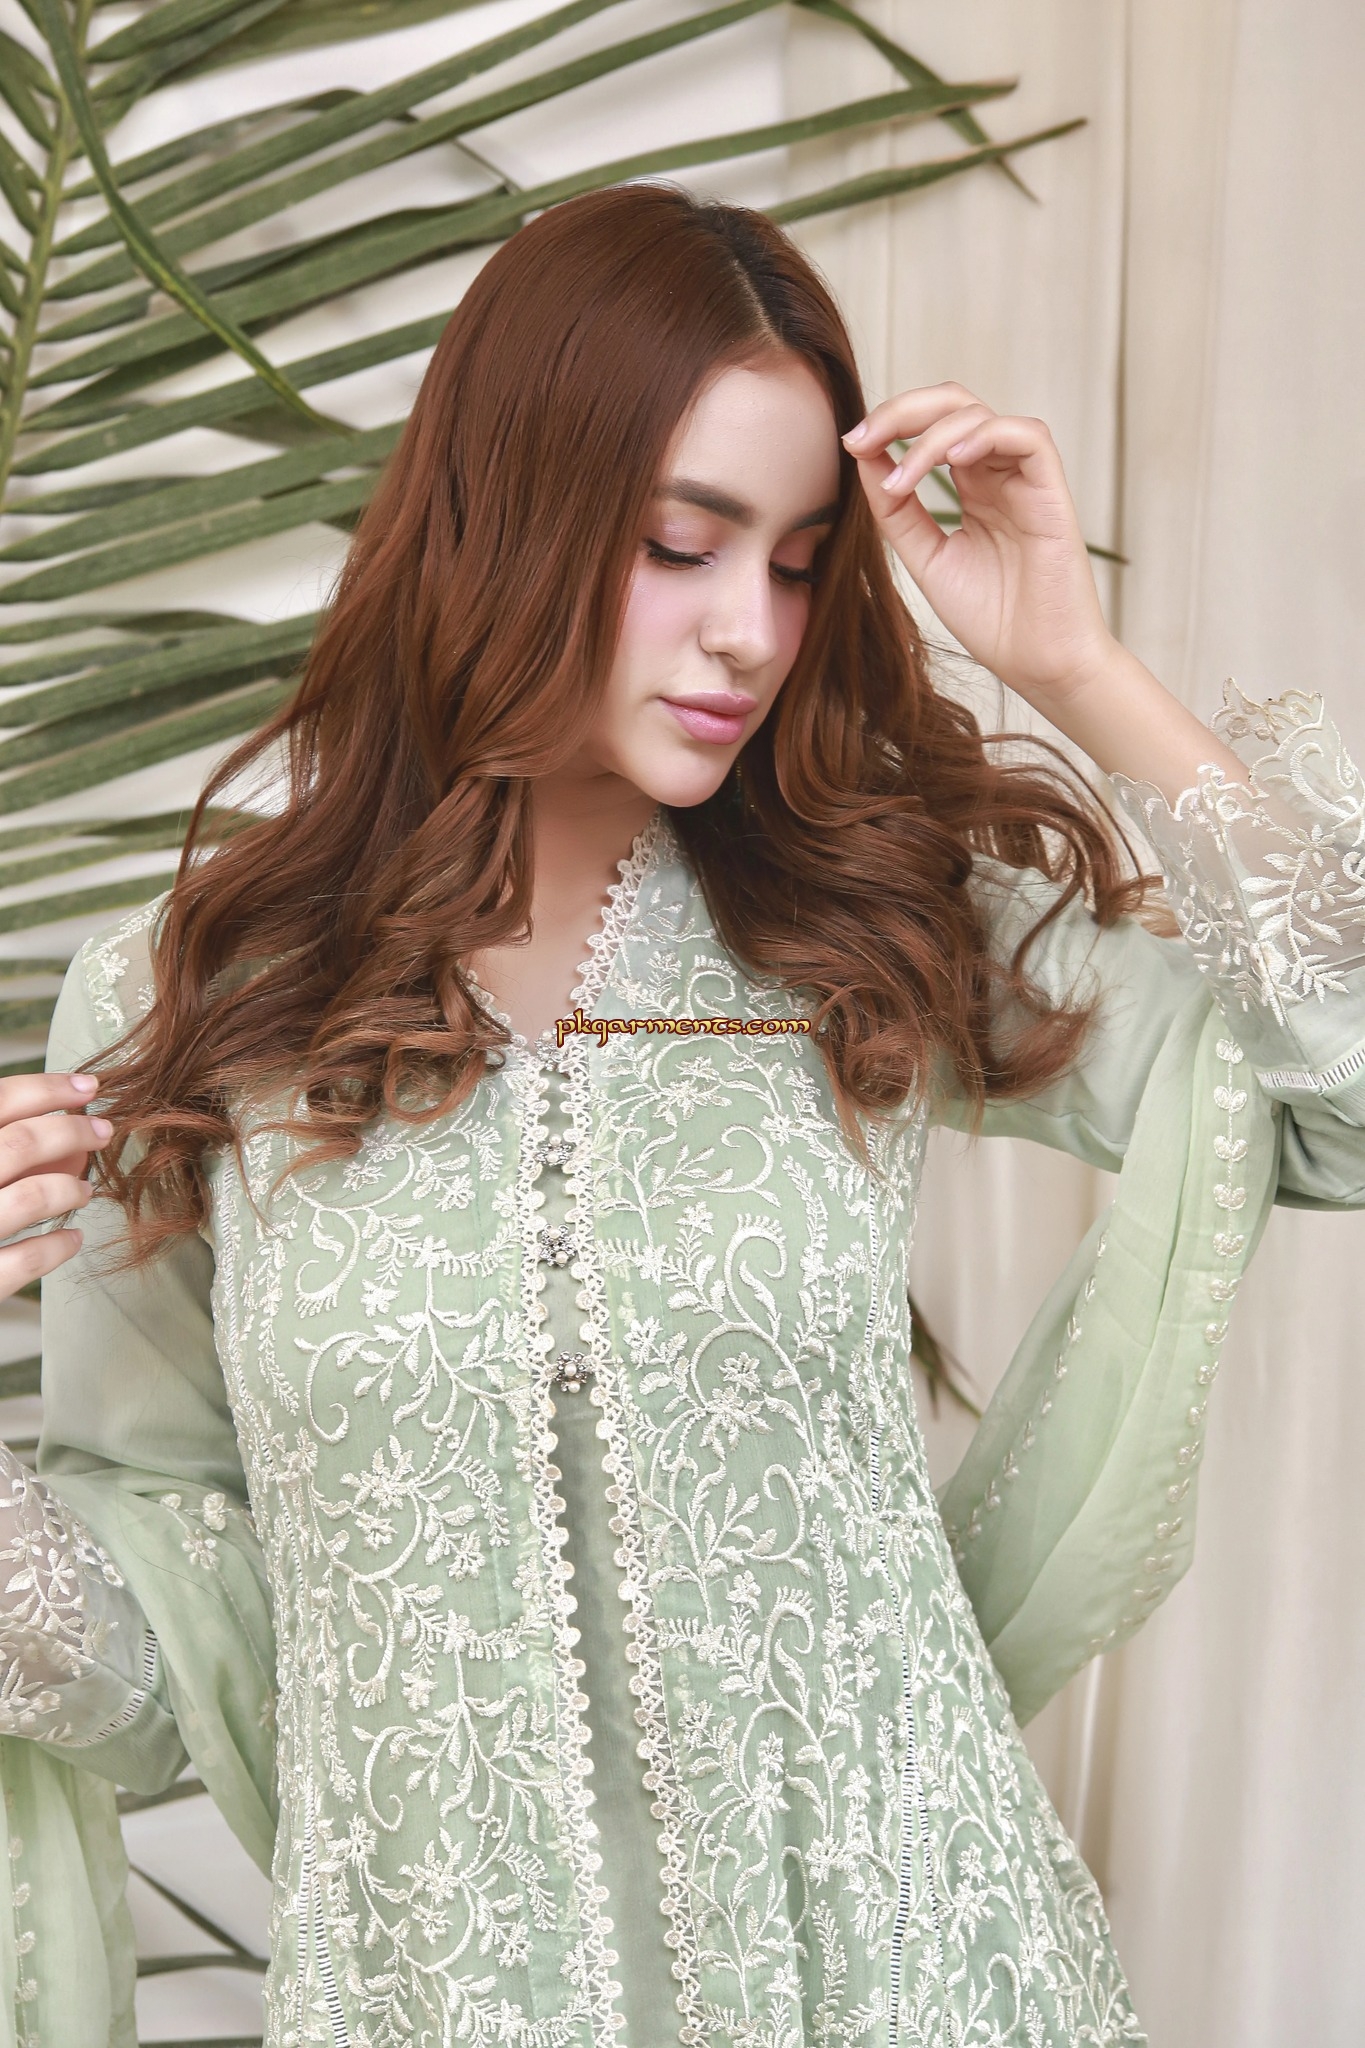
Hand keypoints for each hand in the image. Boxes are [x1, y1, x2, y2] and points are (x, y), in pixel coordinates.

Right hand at [0, 1073, 108, 1298]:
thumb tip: (44, 1107)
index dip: (46, 1088)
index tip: (87, 1087)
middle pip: (21, 1144)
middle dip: (71, 1132)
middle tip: (103, 1131)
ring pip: (30, 1198)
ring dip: (70, 1188)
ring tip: (86, 1190)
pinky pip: (25, 1261)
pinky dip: (58, 1246)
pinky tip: (73, 1238)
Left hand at [843, 384, 1114, 713]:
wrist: (1038, 664)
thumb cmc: (992, 619)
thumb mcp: (927, 559)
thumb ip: (897, 511)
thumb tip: (864, 456)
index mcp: (973, 488)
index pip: (932, 427)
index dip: (891, 424)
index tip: (852, 444)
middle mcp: (999, 475)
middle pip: (955, 405)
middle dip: (902, 411)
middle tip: (864, 437)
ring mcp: (1026, 481)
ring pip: (983, 415)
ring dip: (931, 436)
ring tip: (902, 479)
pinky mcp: (1053, 492)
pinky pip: (1029, 436)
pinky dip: (986, 435)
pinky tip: (952, 459)